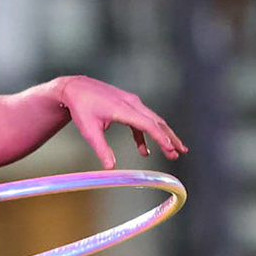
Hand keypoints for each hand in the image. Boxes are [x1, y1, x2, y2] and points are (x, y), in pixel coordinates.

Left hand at [54, 76, 187, 169]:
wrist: (75, 88)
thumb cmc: (81, 107)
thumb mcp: (89, 130)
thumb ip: (102, 149)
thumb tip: (110, 168)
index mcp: (123, 108)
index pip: (147, 124)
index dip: (161, 138)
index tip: (171, 149)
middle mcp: (131, 103)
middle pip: (157, 121)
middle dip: (170, 137)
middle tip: (180, 152)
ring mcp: (131, 101)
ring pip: (152, 119)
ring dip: (163, 135)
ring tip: (172, 151)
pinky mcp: (128, 104)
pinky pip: (142, 120)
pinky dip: (145, 134)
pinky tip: (144, 150)